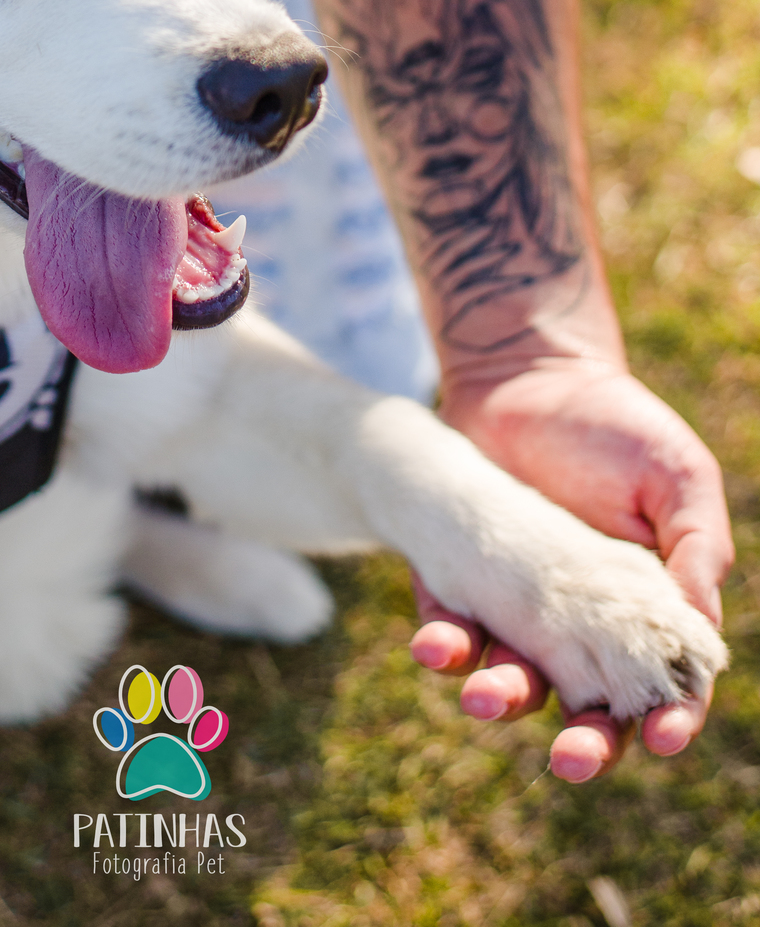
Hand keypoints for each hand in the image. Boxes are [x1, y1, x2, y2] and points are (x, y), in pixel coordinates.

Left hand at [409, 357, 732, 781]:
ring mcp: (517, 609)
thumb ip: (698, 546)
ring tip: (484, 701)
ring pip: (513, 678)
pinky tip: (433, 646)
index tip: (662, 739)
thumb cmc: (616, 425)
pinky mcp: (456, 580)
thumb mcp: (678, 475)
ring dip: (501, 699)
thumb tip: (703, 620)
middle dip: (584, 743)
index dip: (671, 720)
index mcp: (647, 614)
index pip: (669, 688)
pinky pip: (449, 627)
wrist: (527, 374)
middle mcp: (582, 627)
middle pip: (589, 708)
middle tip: (569, 762)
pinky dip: (442, 644)